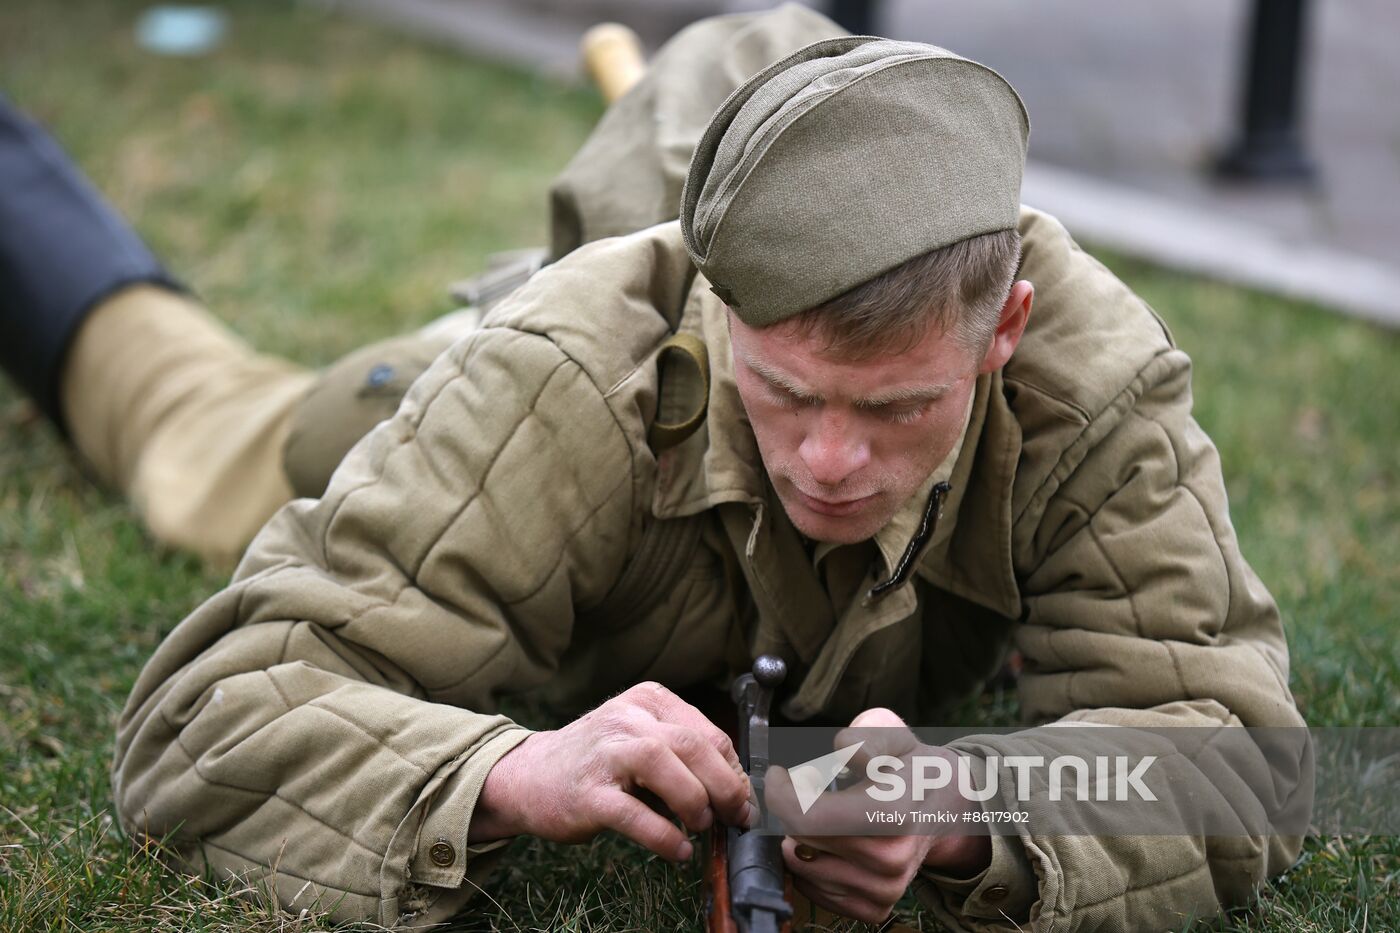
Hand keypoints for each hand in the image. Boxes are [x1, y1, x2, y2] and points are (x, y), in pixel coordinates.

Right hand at [468, 681, 755, 860]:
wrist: (529, 775)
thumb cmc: (597, 761)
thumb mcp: (641, 739)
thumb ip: (684, 756)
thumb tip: (738, 792)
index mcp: (647, 701)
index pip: (708, 733)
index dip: (734, 771)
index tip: (744, 800)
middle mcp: (626, 719)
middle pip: (693, 744)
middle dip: (725, 786)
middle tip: (735, 817)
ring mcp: (604, 754)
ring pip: (663, 765)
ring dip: (695, 801)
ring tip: (702, 825)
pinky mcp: (587, 793)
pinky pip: (633, 814)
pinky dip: (663, 836)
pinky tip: (678, 850)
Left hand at [766, 708, 991, 923]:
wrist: (945, 808)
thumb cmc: (909, 767)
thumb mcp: (893, 735)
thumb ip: (866, 734)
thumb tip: (846, 752)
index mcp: (892, 813)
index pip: (807, 818)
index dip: (780, 794)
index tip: (780, 775)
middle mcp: (890, 860)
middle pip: (801, 841)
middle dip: (793, 811)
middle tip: (810, 788)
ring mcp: (885, 889)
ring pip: (803, 869)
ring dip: (800, 840)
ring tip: (825, 815)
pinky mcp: (875, 908)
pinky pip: (816, 892)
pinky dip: (812, 866)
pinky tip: (830, 843)